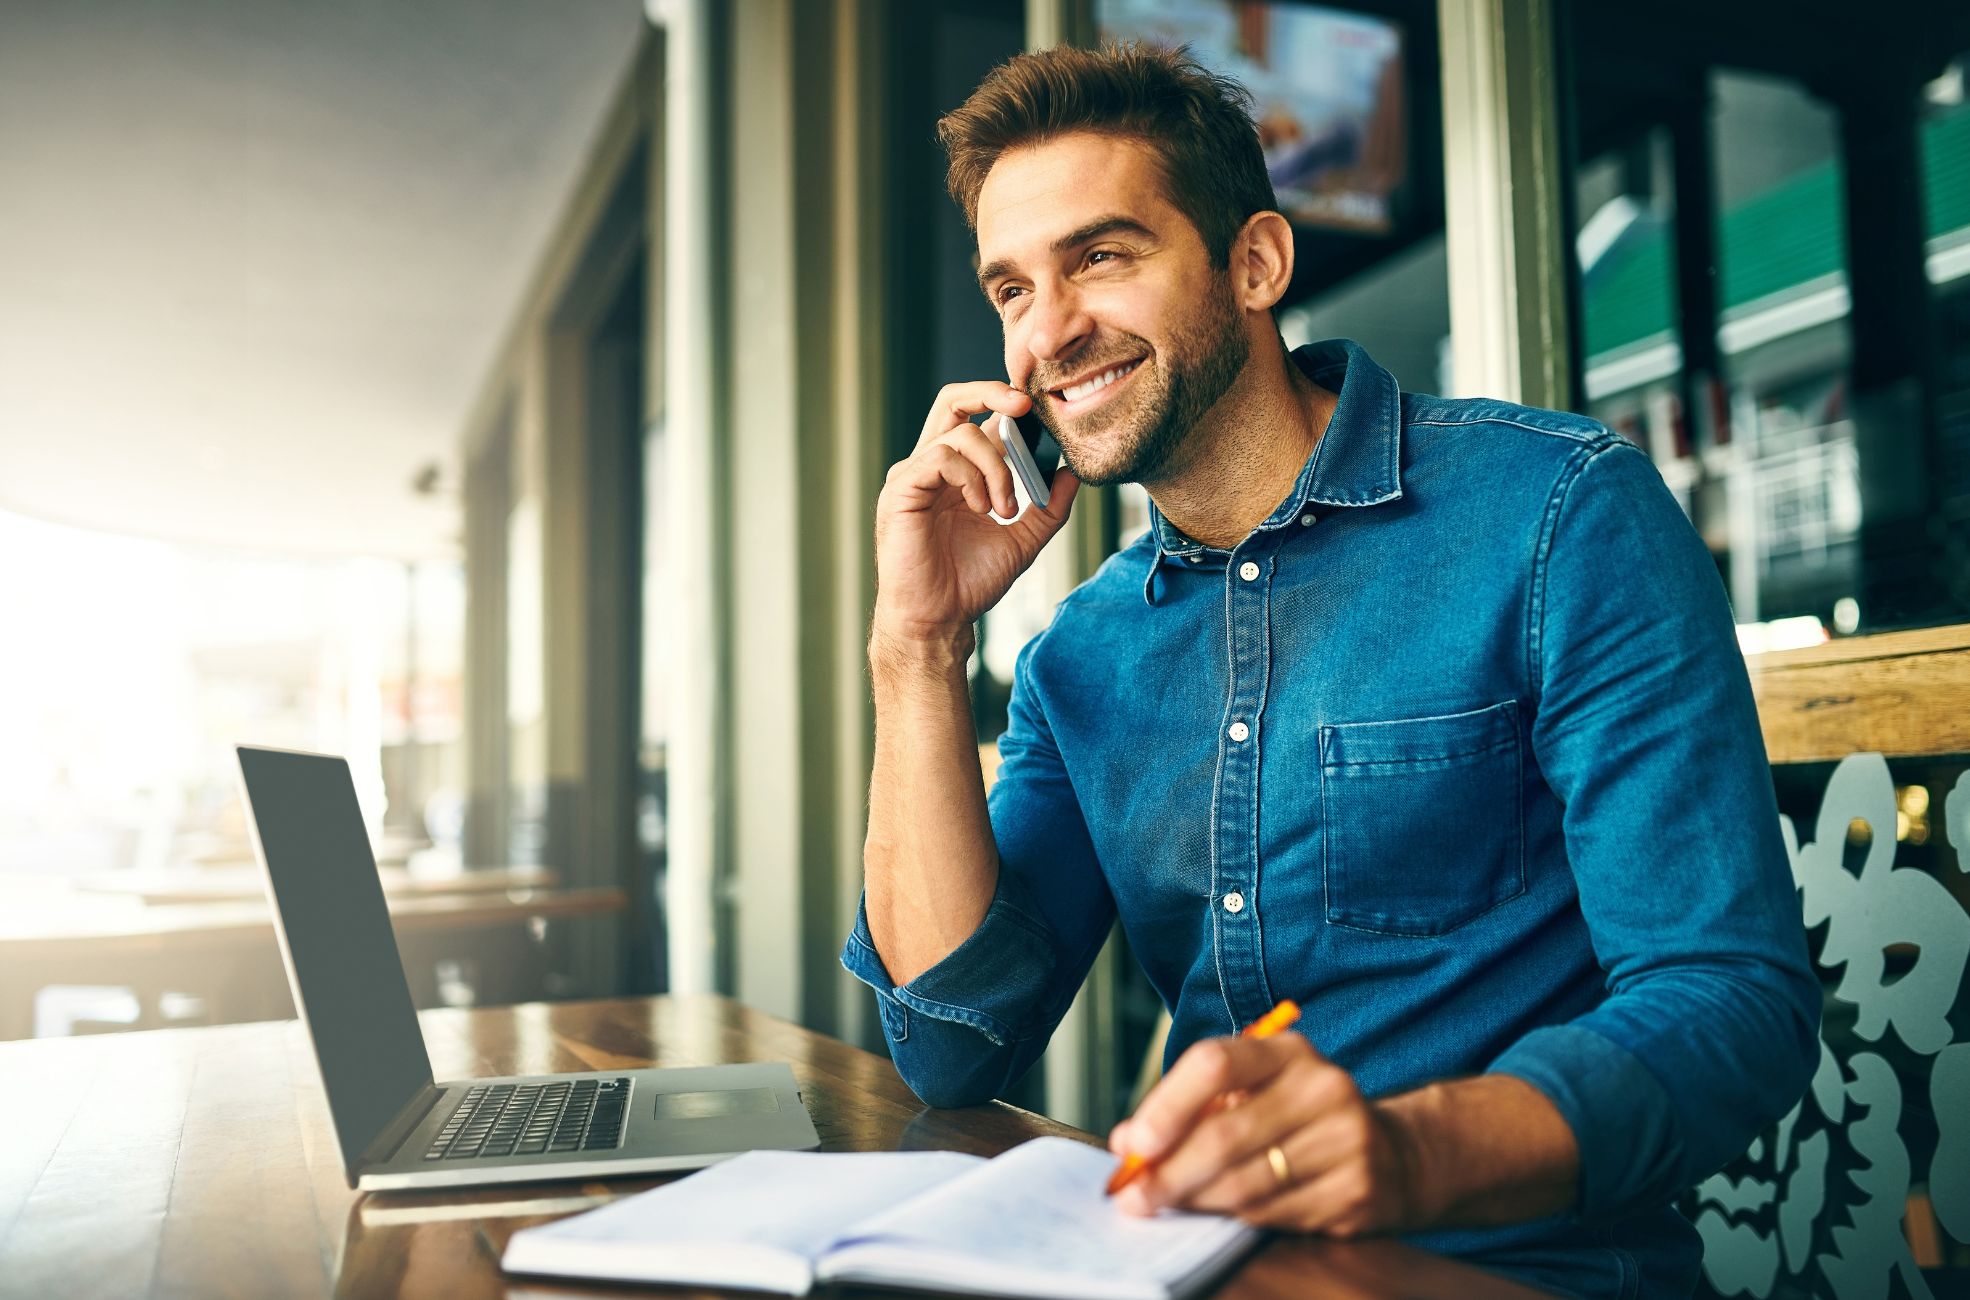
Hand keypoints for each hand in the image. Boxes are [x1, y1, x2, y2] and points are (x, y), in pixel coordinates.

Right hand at [872, 381, 1079, 647]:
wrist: (941, 618)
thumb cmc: (970, 581)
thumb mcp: (1024, 538)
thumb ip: (1047, 505)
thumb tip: (1071, 472)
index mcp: (954, 471)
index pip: (975, 414)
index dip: (1004, 403)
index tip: (1038, 412)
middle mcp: (929, 465)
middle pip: (953, 400)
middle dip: (991, 391)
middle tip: (1024, 406)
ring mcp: (913, 475)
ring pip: (960, 434)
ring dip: (996, 468)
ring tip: (1004, 508)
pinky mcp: (901, 490)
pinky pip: (940, 458)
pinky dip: (971, 477)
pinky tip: (981, 508)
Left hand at [1109, 1033, 1418, 1235]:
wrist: (1393, 1155)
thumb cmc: (1297, 1119)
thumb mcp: (1253, 1092)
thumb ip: (1190, 1110)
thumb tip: (1128, 1145)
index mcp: (1288, 1052)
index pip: (1215, 1064)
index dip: (1167, 1106)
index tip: (1134, 1145)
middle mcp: (1323, 1088)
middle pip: (1225, 1135)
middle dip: (1169, 1172)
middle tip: (1134, 1197)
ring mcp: (1346, 1140)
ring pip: (1245, 1184)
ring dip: (1196, 1200)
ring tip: (1168, 1205)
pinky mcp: (1355, 1192)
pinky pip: (1273, 1214)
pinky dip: (1235, 1218)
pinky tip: (1222, 1213)